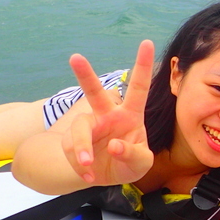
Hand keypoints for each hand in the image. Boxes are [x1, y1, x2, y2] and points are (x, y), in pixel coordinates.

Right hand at [61, 40, 154, 185]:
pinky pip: (71, 149)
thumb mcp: (141, 164)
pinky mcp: (72, 139)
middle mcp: (108, 115)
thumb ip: (133, 154)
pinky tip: (90, 175)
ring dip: (81, 149)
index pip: (138, 88)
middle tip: (75, 57)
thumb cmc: (129, 164)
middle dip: (85, 75)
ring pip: (79, 129)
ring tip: (88, 165)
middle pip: (95, 92)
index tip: (147, 42)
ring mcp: (88, 126)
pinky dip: (80, 166)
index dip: (142, 66)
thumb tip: (113, 145)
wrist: (104, 177)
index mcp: (131, 115)